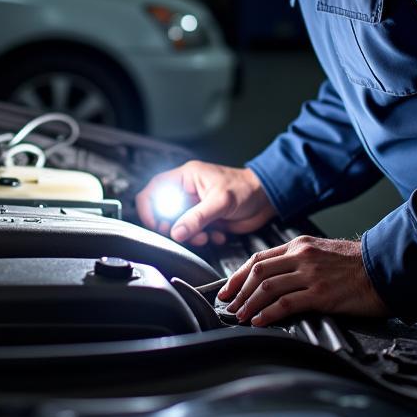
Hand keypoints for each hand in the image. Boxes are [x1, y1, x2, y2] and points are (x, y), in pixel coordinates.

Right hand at [135, 161, 275, 245]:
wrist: (267, 199)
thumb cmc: (246, 189)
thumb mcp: (220, 201)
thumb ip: (197, 217)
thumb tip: (176, 232)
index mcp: (185, 178)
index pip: (154, 190)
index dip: (149, 208)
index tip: (156, 225)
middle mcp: (187, 192)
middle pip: (164, 212)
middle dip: (174, 227)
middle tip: (184, 235)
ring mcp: (196, 207)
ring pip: (179, 226)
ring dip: (191, 236)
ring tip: (206, 236)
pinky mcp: (206, 221)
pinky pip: (194, 234)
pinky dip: (203, 238)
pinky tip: (218, 235)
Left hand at [217, 236, 388, 324]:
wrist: (385, 269)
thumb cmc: (356, 265)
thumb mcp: (322, 252)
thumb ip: (299, 260)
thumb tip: (275, 277)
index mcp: (299, 245)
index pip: (259, 258)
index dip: (238, 275)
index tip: (227, 289)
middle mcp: (302, 256)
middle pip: (258, 272)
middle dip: (238, 291)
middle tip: (229, 306)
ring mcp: (310, 274)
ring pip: (268, 287)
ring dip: (249, 304)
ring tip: (240, 316)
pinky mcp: (321, 294)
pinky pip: (285, 303)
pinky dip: (268, 314)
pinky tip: (259, 321)